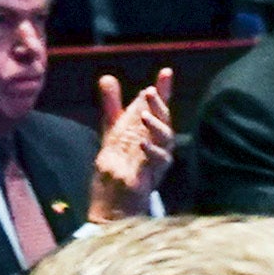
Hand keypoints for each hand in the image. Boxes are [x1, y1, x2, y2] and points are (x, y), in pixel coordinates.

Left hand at [94, 69, 180, 214]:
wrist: (114, 202)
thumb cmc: (119, 166)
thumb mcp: (112, 131)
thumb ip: (112, 106)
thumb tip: (107, 77)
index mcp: (150, 131)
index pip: (158, 107)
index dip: (164, 90)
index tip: (166, 72)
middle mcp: (158, 143)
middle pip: (165, 119)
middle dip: (159, 104)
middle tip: (149, 91)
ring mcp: (157, 160)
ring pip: (166, 139)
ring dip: (156, 125)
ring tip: (143, 115)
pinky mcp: (151, 176)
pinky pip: (157, 161)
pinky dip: (151, 150)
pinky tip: (141, 142)